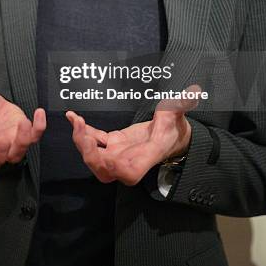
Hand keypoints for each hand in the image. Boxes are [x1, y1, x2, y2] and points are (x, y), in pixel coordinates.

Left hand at [66, 84, 199, 185]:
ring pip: (94, 158)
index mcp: (145, 157)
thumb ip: (180, 105)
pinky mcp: (111, 145)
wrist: (169, 134)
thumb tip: (192, 92)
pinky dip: (82, 132)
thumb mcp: (176, 114)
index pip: (127, 172)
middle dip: (89, 153)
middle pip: (103, 169)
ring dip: (82, 142)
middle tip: (82, 130)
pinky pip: (93, 142)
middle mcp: (128, 161)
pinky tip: (74, 117)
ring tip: (77, 121)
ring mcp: (117, 154)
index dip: (112, 167)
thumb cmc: (173, 127)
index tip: (105, 151)